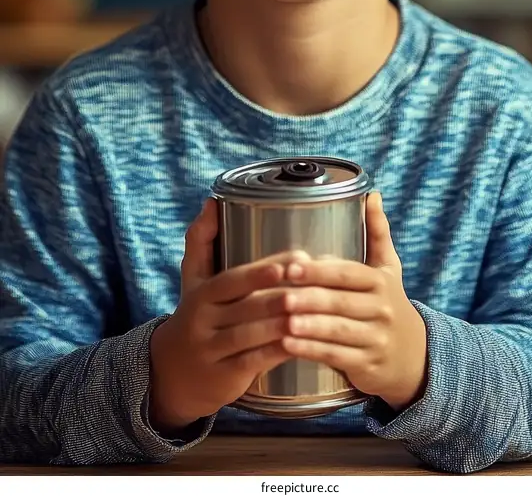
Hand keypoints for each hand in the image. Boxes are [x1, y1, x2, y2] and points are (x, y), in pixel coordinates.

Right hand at [149, 198, 307, 431]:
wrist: (171, 374)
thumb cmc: (195, 316)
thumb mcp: (193, 279)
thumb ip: (202, 240)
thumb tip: (213, 200)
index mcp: (201, 294)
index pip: (234, 278)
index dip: (264, 270)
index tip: (298, 260)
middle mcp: (202, 321)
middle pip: (246, 306)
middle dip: (281, 295)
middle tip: (314, 286)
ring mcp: (212, 351)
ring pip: (251, 335)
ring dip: (284, 324)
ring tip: (313, 313)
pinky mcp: (224, 378)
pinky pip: (253, 363)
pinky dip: (277, 353)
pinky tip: (300, 343)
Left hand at [280, 191, 427, 412]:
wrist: (415, 357)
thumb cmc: (389, 304)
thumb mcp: (388, 269)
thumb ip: (377, 232)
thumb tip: (372, 194)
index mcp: (380, 282)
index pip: (348, 273)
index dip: (320, 270)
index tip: (291, 266)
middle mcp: (382, 309)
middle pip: (341, 302)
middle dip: (310, 299)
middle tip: (281, 296)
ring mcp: (376, 339)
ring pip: (338, 331)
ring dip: (309, 327)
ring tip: (283, 321)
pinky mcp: (368, 365)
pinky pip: (336, 357)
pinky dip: (311, 352)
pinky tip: (288, 346)